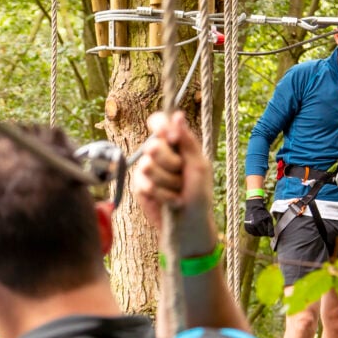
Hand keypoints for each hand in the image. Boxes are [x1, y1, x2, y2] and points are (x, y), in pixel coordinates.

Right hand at [131, 111, 216, 255]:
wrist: (189, 223)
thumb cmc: (199, 194)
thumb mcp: (198, 164)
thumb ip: (187, 140)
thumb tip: (178, 114)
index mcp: (174, 144)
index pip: (158, 123)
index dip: (161, 128)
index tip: (173, 139)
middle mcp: (158, 154)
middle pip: (153, 144)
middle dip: (170, 162)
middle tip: (181, 174)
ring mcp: (146, 169)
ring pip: (147, 165)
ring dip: (168, 182)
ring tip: (177, 191)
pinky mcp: (139, 186)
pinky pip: (142, 183)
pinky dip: (161, 194)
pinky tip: (170, 201)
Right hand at [243, 198, 274, 236]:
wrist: (253, 207)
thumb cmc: (263, 212)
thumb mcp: (269, 218)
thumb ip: (270, 227)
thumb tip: (271, 236)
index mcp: (258, 223)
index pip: (265, 233)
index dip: (268, 232)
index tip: (269, 230)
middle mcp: (252, 225)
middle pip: (260, 234)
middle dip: (264, 233)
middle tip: (265, 229)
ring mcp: (248, 226)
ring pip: (256, 235)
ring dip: (259, 233)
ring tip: (261, 228)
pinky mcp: (246, 227)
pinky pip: (251, 233)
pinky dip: (255, 232)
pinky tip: (257, 228)